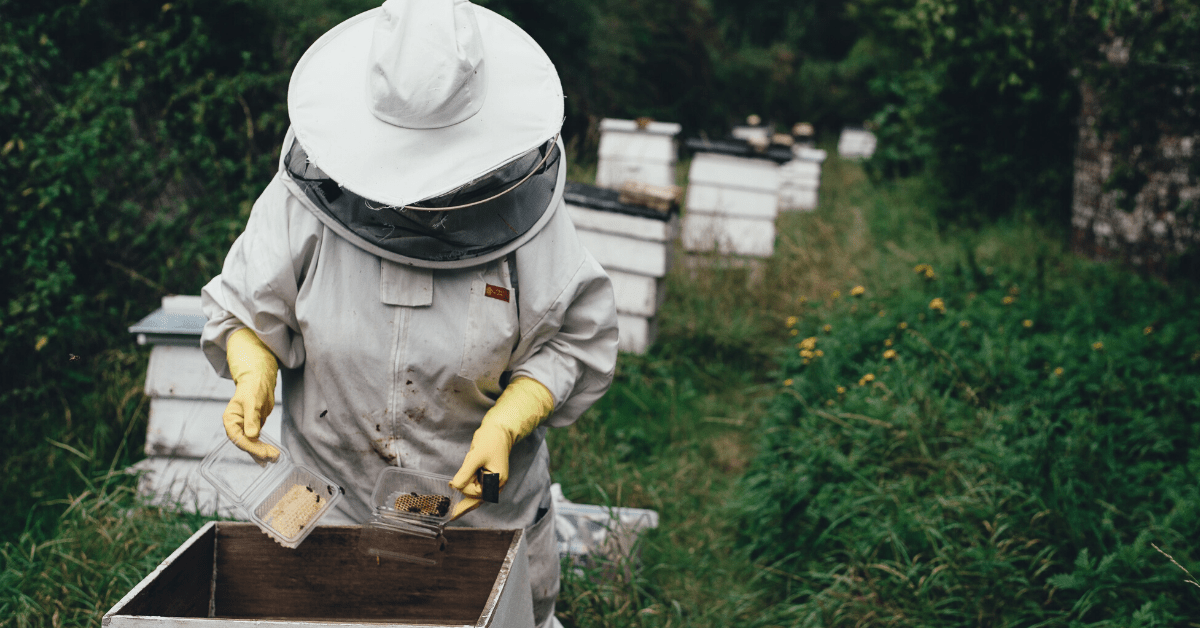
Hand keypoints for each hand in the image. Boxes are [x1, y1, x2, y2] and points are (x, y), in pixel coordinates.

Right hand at [223, 328, 279, 461]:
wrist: (259, 381)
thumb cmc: (253, 387)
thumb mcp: (252, 402)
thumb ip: (252, 418)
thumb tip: (251, 435)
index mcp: (230, 419)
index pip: (238, 438)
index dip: (250, 447)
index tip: (263, 453)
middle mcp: (235, 426)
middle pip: (245, 444)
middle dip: (259, 451)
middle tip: (273, 456)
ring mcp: (244, 428)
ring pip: (252, 445)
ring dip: (262, 452)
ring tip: (275, 458)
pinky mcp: (253, 428)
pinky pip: (257, 442)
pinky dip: (263, 448)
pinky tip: (270, 456)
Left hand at [447, 377, 554, 520]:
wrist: (499, 429)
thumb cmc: (491, 441)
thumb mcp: (475, 457)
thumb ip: (465, 474)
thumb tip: (454, 487)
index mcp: (497, 481)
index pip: (476, 493)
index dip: (463, 488)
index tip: (451, 484)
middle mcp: (496, 485)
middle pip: (476, 499)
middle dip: (463, 500)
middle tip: (450, 514)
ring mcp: (492, 481)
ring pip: (474, 493)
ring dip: (465, 488)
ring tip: (464, 473)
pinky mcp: (487, 477)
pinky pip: (475, 487)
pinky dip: (467, 487)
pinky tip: (459, 493)